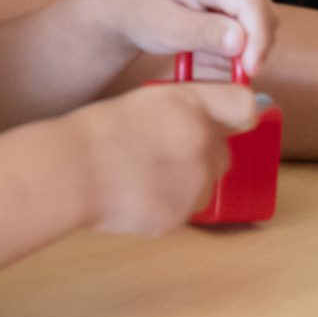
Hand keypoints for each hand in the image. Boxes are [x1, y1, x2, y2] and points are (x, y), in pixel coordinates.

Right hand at [65, 81, 256, 234]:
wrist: (72, 172)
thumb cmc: (101, 132)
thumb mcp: (152, 100)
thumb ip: (193, 107)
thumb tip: (223, 118)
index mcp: (193, 106)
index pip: (245, 107)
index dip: (238, 115)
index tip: (228, 121)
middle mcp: (202, 143)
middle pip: (223, 151)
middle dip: (204, 153)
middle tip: (165, 152)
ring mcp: (193, 183)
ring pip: (206, 184)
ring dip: (188, 180)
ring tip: (146, 173)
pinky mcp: (180, 216)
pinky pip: (186, 208)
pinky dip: (169, 203)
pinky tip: (139, 192)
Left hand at [85, 0, 277, 80]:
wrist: (124, 5)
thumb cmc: (140, 13)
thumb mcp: (167, 27)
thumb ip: (204, 33)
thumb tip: (242, 41)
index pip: (252, 4)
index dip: (258, 39)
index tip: (250, 72)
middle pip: (262, 14)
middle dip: (250, 48)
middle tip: (224, 75)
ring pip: (258, 24)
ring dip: (238, 51)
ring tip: (201, 60)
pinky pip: (247, 28)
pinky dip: (231, 48)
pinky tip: (204, 54)